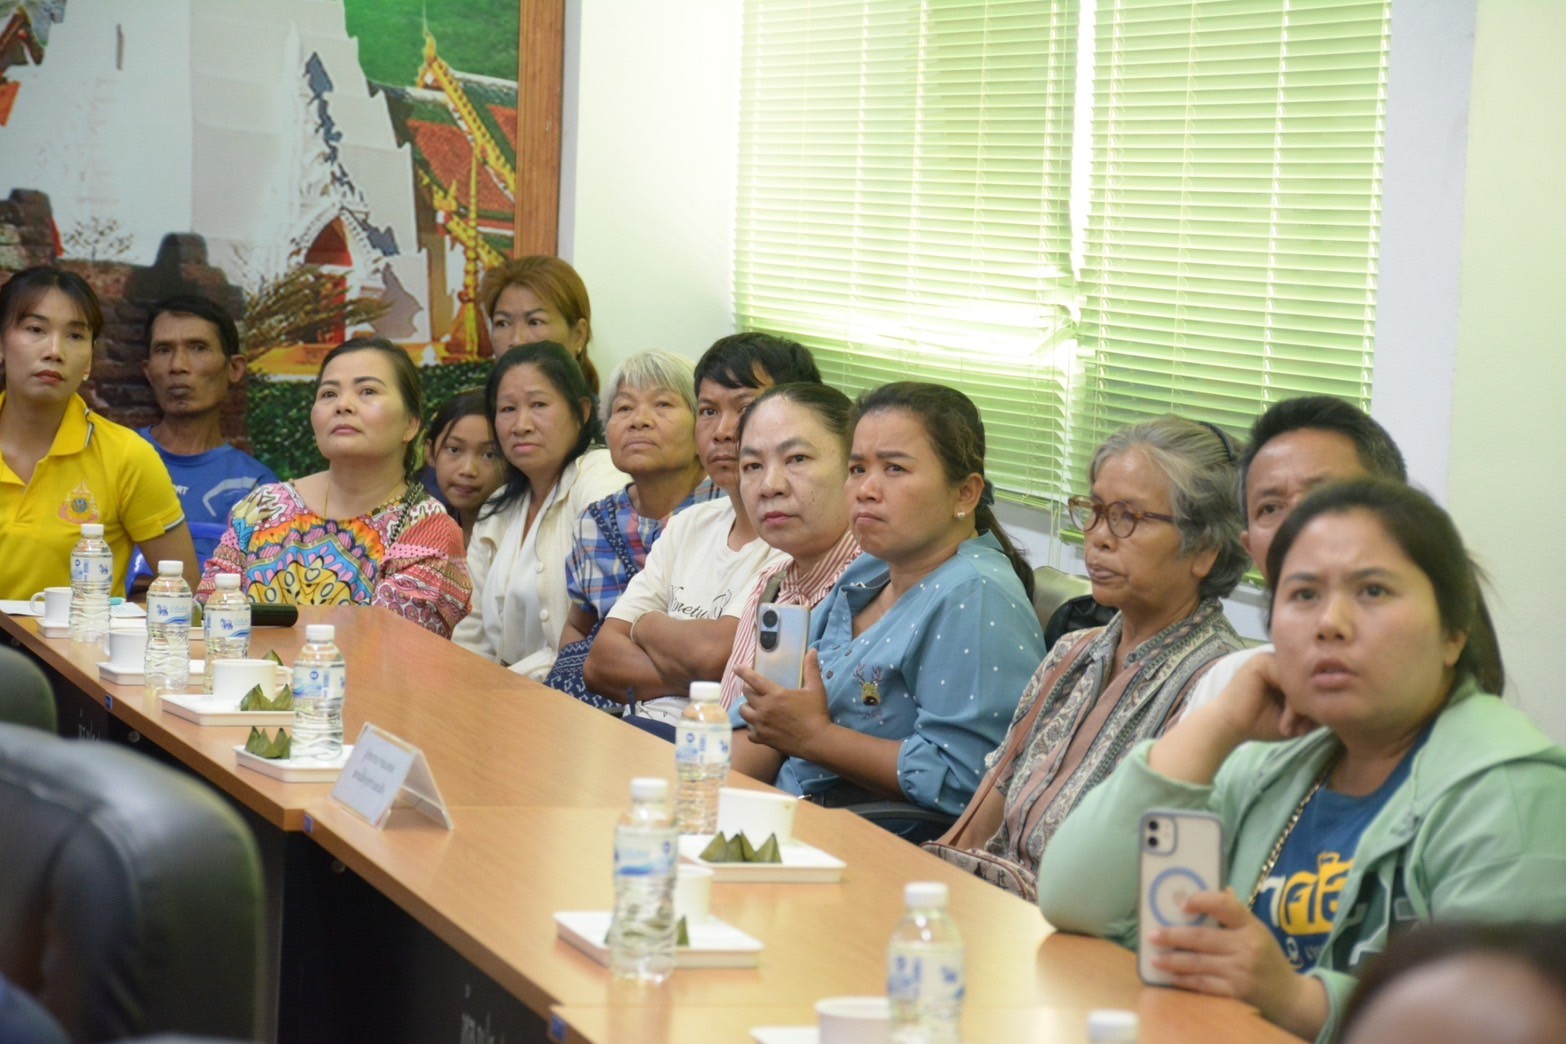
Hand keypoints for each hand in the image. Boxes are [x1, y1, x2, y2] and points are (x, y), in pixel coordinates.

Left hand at [735, 650, 831, 759]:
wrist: (816, 741)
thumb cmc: (816, 713)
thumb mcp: (815, 688)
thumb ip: (811, 668)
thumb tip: (813, 651)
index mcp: (775, 694)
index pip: (754, 679)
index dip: (743, 672)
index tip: (736, 667)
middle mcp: (764, 708)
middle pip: (746, 695)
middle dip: (748, 691)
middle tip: (754, 691)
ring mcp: (761, 724)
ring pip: (744, 712)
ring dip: (747, 708)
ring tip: (754, 708)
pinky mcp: (762, 739)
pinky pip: (749, 732)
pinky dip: (752, 728)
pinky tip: (759, 726)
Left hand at [1148, 888, 1327, 1038]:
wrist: (1290, 998)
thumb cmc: (1268, 959)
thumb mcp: (1259, 932)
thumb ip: (1237, 914)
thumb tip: (1219, 889)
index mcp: (1251, 927)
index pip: (1227, 906)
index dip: (1202, 901)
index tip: (1182, 904)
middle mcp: (1246, 948)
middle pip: (1202, 937)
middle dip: (1173, 936)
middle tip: (1152, 934)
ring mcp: (1240, 972)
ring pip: (1197, 963)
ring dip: (1172, 960)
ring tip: (1154, 958)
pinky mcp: (1235, 993)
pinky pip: (1203, 984)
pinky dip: (1184, 980)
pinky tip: (1170, 977)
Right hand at [1212, 652, 1319, 745]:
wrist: (1228, 727)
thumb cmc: (1258, 725)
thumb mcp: (1294, 718)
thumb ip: (1312, 709)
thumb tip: (1339, 706)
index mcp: (1284, 673)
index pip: (1310, 681)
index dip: (1315, 702)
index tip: (1312, 726)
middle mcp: (1277, 663)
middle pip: (1308, 680)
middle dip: (1310, 706)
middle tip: (1304, 730)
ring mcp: (1268, 660)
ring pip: (1301, 681)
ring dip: (1302, 706)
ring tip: (1294, 727)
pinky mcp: (1261, 662)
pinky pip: (1289, 680)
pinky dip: (1293, 703)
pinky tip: (1287, 719)